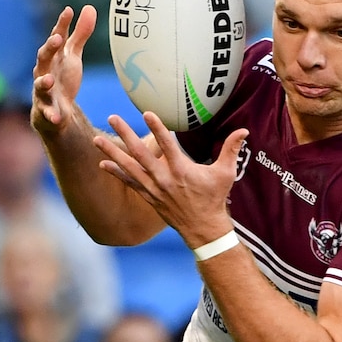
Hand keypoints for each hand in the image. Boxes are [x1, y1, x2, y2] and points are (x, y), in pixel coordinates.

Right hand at [31, 5, 95, 134]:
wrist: (55, 111)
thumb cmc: (62, 78)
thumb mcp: (72, 57)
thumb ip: (80, 35)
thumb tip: (89, 8)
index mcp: (52, 58)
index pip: (56, 38)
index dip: (61, 25)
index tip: (69, 11)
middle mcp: (44, 72)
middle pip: (43, 57)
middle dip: (49, 48)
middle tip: (57, 38)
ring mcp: (43, 92)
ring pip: (39, 85)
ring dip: (44, 82)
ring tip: (49, 80)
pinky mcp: (45, 111)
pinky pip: (47, 113)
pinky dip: (51, 115)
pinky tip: (58, 118)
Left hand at [93, 111, 247, 247]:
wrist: (203, 228)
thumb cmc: (215, 199)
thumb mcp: (226, 173)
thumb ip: (231, 149)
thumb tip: (244, 130)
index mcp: (182, 170)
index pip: (167, 144)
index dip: (157, 128)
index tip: (147, 113)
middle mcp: (164, 178)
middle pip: (141, 153)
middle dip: (125, 134)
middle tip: (113, 117)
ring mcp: (154, 188)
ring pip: (129, 167)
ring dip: (112, 152)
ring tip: (97, 139)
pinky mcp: (149, 196)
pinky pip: (129, 183)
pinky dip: (116, 173)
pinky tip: (102, 163)